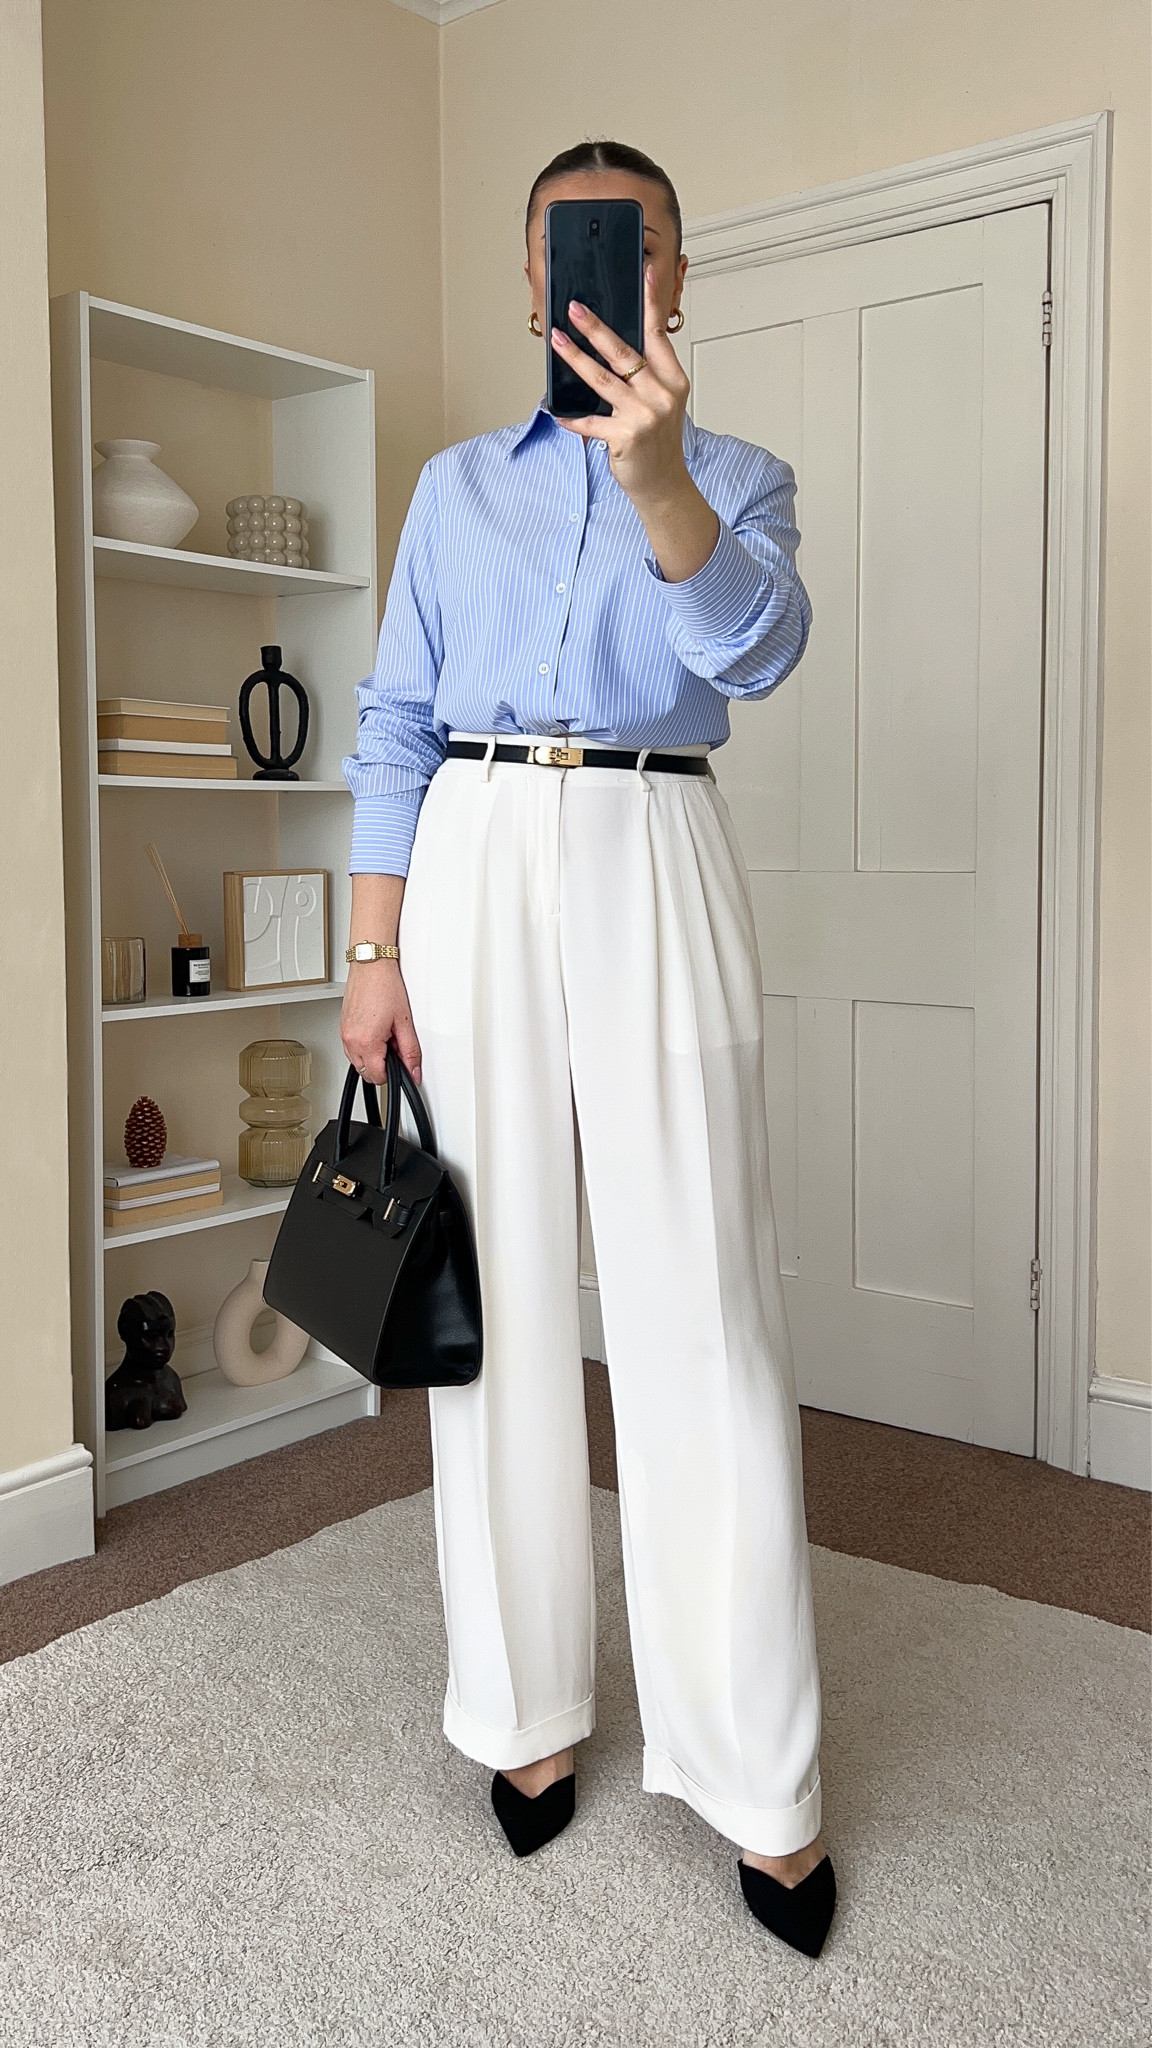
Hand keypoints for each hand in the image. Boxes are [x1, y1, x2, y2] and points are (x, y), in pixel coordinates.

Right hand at [340, 961, 421, 1088]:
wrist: (371, 965)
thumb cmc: (385, 986)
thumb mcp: (405, 1021)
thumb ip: (411, 1051)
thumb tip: (413, 1071)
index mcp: (366, 1042)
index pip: (378, 1077)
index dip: (393, 1073)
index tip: (401, 1063)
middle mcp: (351, 1041)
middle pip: (366, 1073)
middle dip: (382, 1066)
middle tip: (395, 1046)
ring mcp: (344, 1034)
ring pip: (358, 1062)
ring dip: (372, 1056)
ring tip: (385, 1035)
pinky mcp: (342, 1027)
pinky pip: (352, 1048)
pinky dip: (364, 1046)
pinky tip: (375, 1030)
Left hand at [552, 264, 719, 580]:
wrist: (663, 484)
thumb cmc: (657, 441)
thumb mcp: (662, 402)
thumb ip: (646, 374)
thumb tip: (612, 344)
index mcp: (673, 380)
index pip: (658, 334)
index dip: (650, 304)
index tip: (643, 275)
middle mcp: (661, 395)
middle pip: (624, 352)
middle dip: (596, 328)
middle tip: (575, 308)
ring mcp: (644, 416)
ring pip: (602, 379)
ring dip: (575, 358)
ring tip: (557, 340)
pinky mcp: (625, 437)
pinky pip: (590, 421)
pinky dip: (571, 417)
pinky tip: (555, 409)